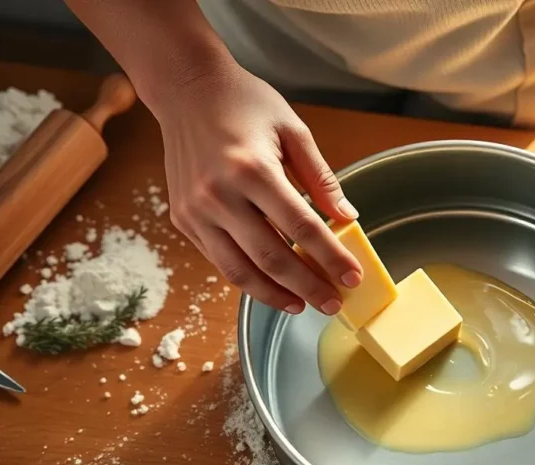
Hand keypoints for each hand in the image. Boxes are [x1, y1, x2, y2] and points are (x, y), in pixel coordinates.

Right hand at [151, 62, 361, 314]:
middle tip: (333, 303)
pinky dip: (248, 278)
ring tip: (303, 304)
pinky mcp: (183, 220)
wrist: (186, 89)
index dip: (330, 257)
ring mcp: (196, 211)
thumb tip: (347, 216)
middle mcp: (219, 195)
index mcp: (252, 169)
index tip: (352, 277)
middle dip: (307, 286)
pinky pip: (219, 260)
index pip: (301, 227)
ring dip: (275, 294)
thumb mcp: (293, 129)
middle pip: (271, 258)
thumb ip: (321, 177)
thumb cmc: (243, 104)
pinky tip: (272, 286)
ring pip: (240, 270)